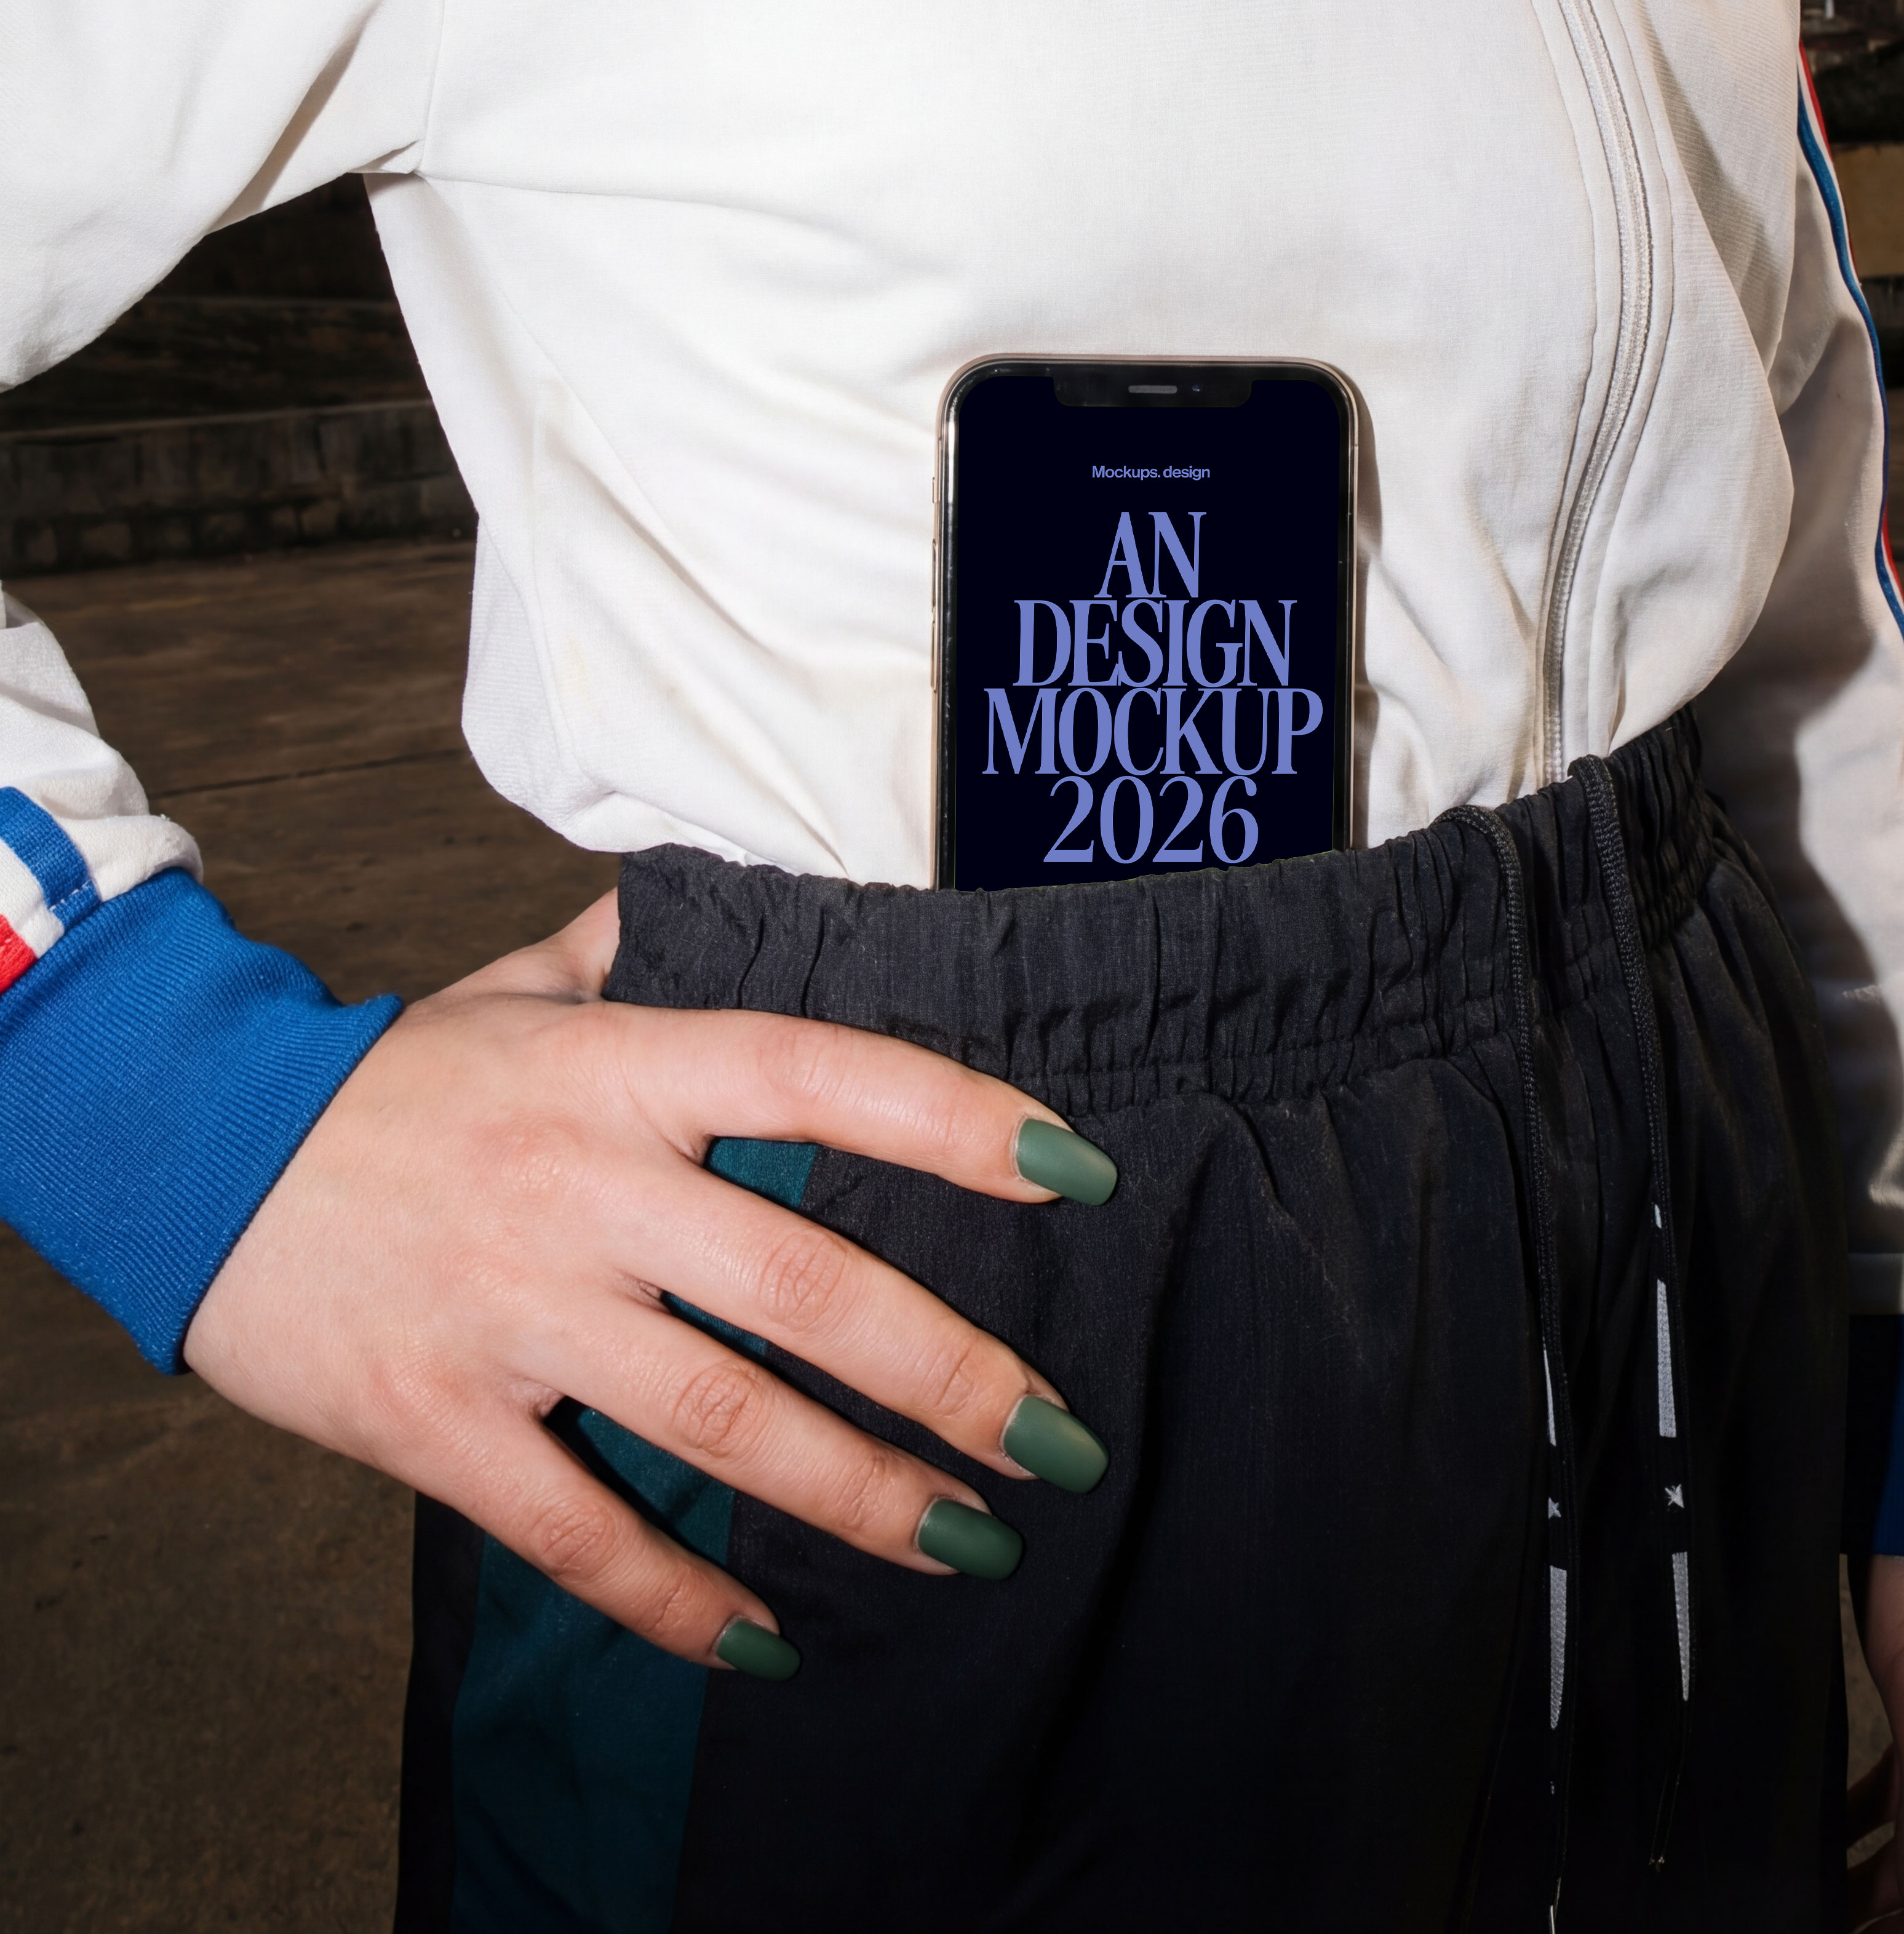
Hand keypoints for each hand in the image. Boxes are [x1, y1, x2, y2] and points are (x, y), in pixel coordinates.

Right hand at [184, 894, 1111, 1676]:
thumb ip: (639, 951)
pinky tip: (769, 1640)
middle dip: (951, 1374)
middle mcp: (583, 1187)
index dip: (954, 1122)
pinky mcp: (437, 1419)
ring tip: (972, 1542)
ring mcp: (511, 1309)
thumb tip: (744, 896)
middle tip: (1063, 1440)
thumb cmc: (393, 1074)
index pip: (820, 1076)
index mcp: (621, 1069)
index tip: (1075, 1172)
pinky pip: (577, 1529)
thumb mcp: (519, 985)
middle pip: (801, 1286)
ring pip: (718, 1418)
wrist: (195, 1149)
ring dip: (858, 1495)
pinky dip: (676, 1596)